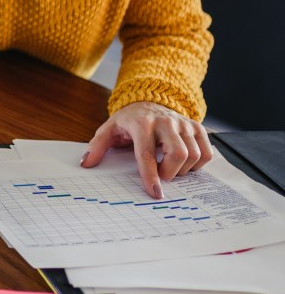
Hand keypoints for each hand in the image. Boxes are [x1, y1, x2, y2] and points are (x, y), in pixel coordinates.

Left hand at [81, 102, 212, 198]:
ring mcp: (184, 123)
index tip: (155, 193)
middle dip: (170, 173)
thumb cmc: (129, 120)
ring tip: (169, 167)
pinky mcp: (198, 127)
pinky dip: (197, 164)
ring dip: (183, 170)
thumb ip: (97, 146)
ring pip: (194, 155)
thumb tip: (86, 163)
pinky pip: (207, 152)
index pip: (147, 154)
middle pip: (178, 154)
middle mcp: (165, 122)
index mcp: (141, 124)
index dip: (151, 176)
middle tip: (161, 175)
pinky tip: (183, 162)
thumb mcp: (109, 129)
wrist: (148, 100)